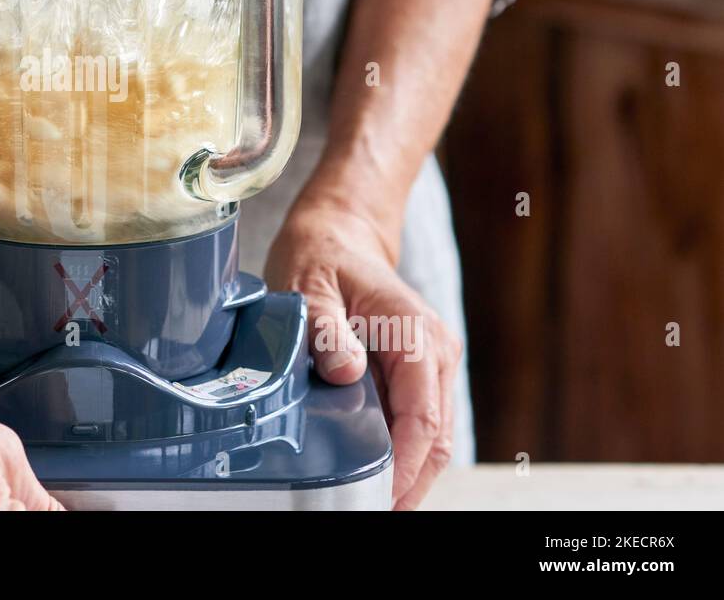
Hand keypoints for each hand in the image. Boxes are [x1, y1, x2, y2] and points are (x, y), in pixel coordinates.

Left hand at [263, 196, 462, 509]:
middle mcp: (434, 351)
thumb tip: (346, 371)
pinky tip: (375, 473)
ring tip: (370, 500)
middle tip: (372, 509)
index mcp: (415, 333)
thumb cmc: (321, 258)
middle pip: (436, 438)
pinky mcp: (418, 372)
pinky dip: (403, 452)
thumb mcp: (309, 285)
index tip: (383, 498)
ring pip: (433, 436)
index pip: (422, 417)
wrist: (338, 235)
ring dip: (408, 472)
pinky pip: (418, 422)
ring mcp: (431, 363)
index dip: (406, 466)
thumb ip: (326, 328)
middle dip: (410, 482)